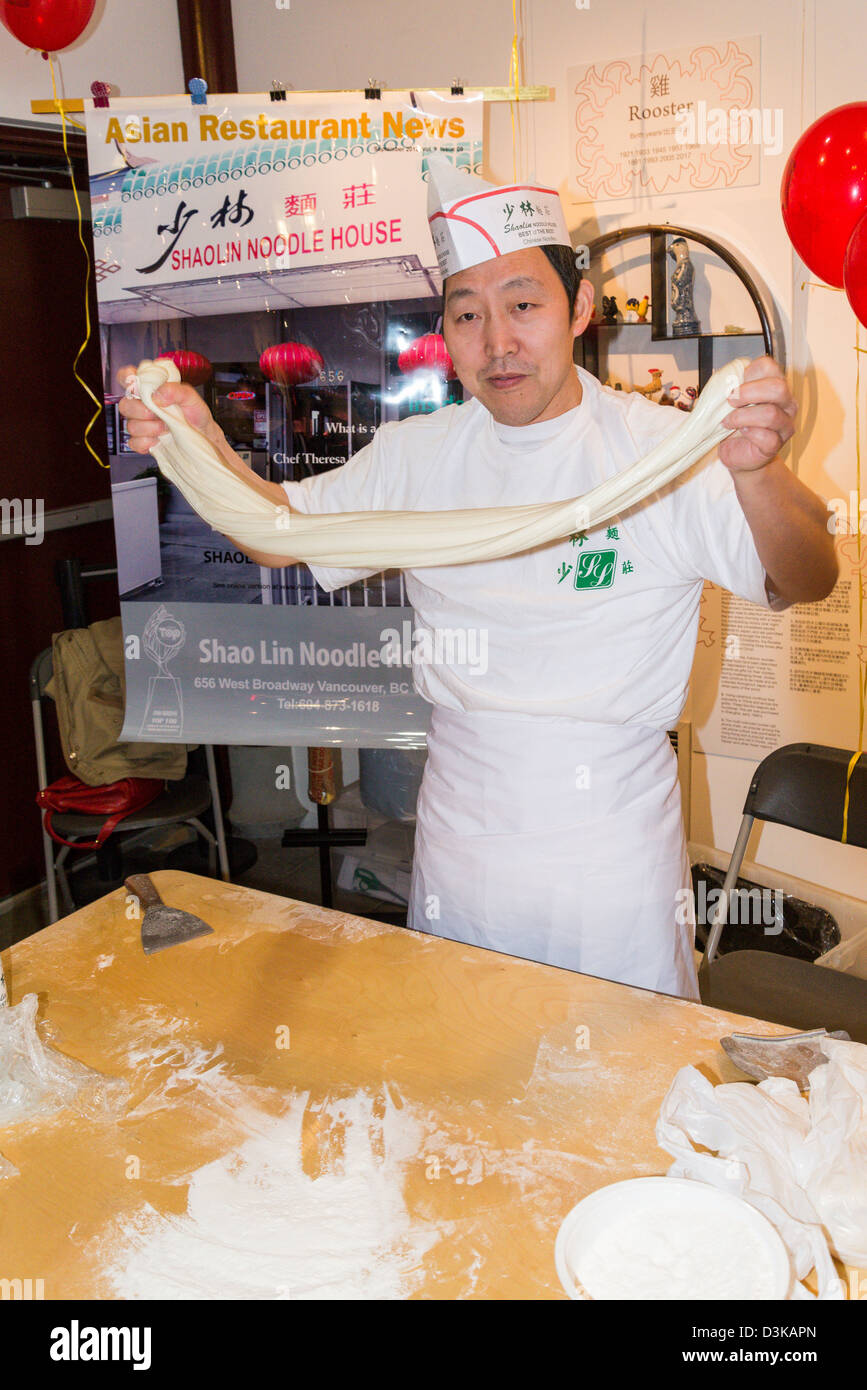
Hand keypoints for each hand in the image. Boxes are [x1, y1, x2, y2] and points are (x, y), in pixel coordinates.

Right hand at [116, 365, 219, 454]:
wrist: (202, 435)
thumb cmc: (194, 413)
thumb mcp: (190, 397)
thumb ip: (175, 390)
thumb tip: (158, 394)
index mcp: (149, 389)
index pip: (127, 378)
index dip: (126, 378)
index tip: (134, 383)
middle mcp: (141, 405)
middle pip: (125, 405)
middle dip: (141, 411)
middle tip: (159, 414)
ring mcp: (140, 424)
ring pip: (131, 426)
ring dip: (149, 428)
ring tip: (165, 427)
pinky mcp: (142, 442)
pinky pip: (134, 443)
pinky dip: (146, 442)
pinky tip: (158, 440)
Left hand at [718, 356, 796, 472]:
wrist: (736, 452)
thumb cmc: (735, 424)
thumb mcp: (731, 401)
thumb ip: (731, 388)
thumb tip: (724, 382)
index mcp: (774, 386)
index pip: (769, 366)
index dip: (749, 372)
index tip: (734, 384)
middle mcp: (786, 403)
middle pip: (778, 387)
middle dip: (748, 392)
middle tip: (730, 401)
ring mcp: (784, 424)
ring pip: (770, 414)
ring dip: (742, 416)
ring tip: (728, 421)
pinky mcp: (777, 444)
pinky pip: (767, 437)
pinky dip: (749, 433)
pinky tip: (741, 432)